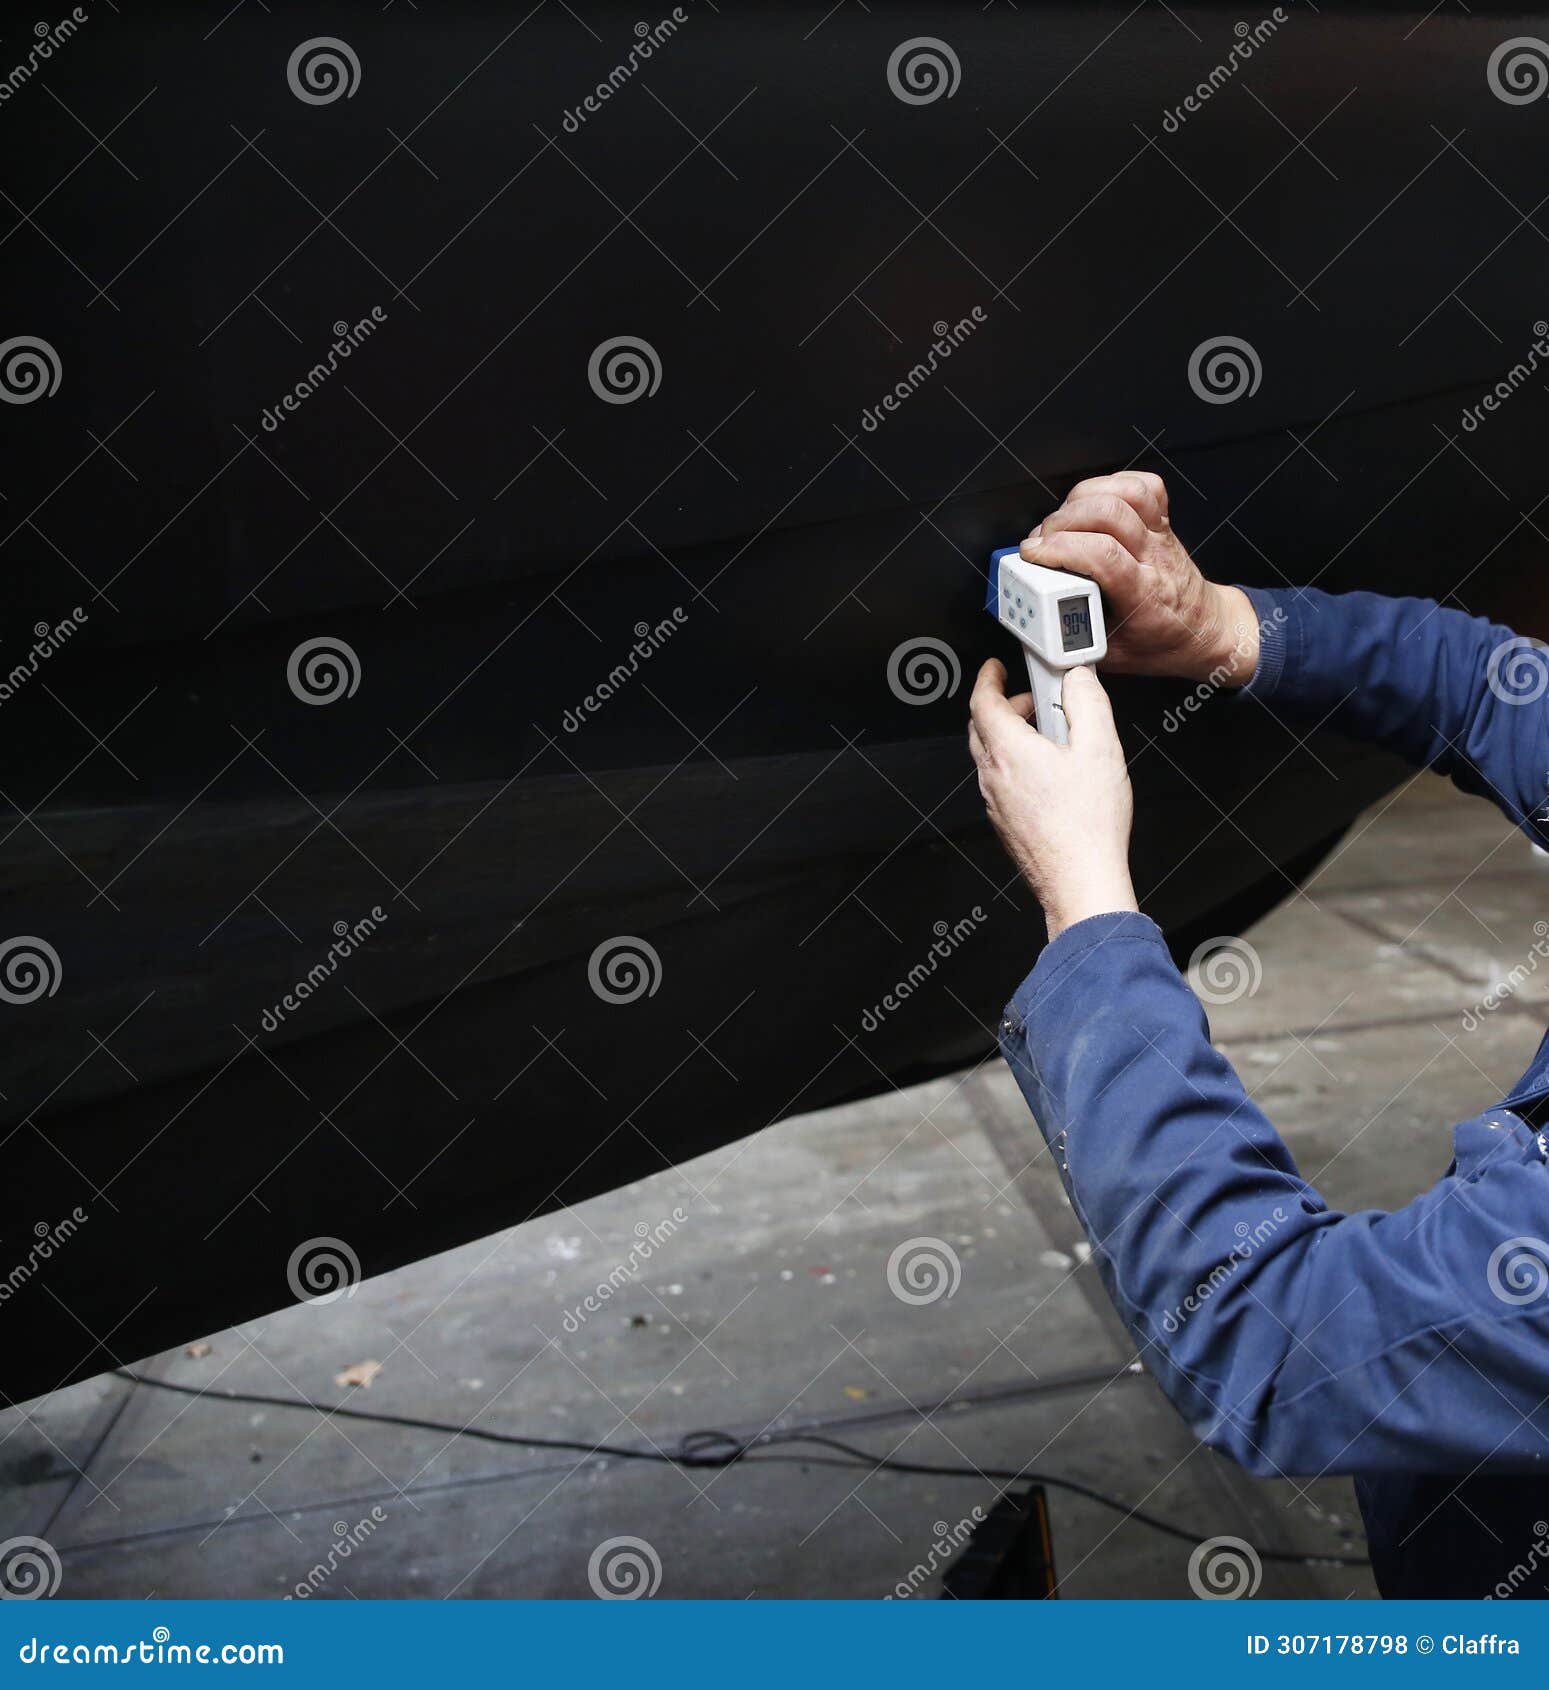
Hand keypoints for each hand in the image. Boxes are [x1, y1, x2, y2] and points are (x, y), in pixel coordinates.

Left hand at [970, 658, 1137, 941]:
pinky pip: (1000, 782)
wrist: (1079, 881)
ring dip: (1011, 736)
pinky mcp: (1004, 823)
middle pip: (981, 727)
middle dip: (1004, 706)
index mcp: (1009, 751)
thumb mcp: (1100, 748)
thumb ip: (1087, 703)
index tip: (996, 668)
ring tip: (1049, 737)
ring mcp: (995, 802)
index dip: (987, 678)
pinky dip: (1015, 764)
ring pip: (991, 756)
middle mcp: (993, 776)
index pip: (982, 701)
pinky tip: (1049, 775)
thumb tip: (1077, 678)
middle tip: (1033, 701)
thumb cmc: (1088, 825)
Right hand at [1021, 471, 1258, 685]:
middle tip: (1041, 542)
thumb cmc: (1161, 643)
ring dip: (1083, 499)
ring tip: (1063, 521)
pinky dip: (1110, 485)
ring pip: (1126, 492)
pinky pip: (1143, 485)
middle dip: (1062, 521)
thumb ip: (1073, 638)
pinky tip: (1092, 504)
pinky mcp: (1161, 521)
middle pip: (1110, 514)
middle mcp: (1155, 558)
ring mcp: (1161, 535)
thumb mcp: (1111, 655)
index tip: (1033, 555)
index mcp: (1144, 596)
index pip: (1103, 555)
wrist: (1204, 632)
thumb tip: (1033, 621)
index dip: (1061, 547)